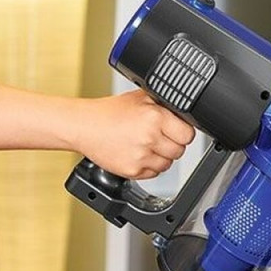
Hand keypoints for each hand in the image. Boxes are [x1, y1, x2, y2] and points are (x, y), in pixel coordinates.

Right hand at [73, 90, 195, 179]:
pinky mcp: (132, 170)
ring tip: (144, 144)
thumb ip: (165, 105)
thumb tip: (185, 111)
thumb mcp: (141, 97)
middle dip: (171, 144)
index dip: (182, 132)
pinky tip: (136, 153)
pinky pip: (153, 173)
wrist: (83, 126)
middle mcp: (149, 137)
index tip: (175, 130)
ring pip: (168, 164)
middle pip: (179, 150)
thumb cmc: (109, 112)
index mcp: (155, 117)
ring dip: (161, 157)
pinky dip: (148, 166)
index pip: (187, 134)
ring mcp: (141, 156)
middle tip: (156, 136)